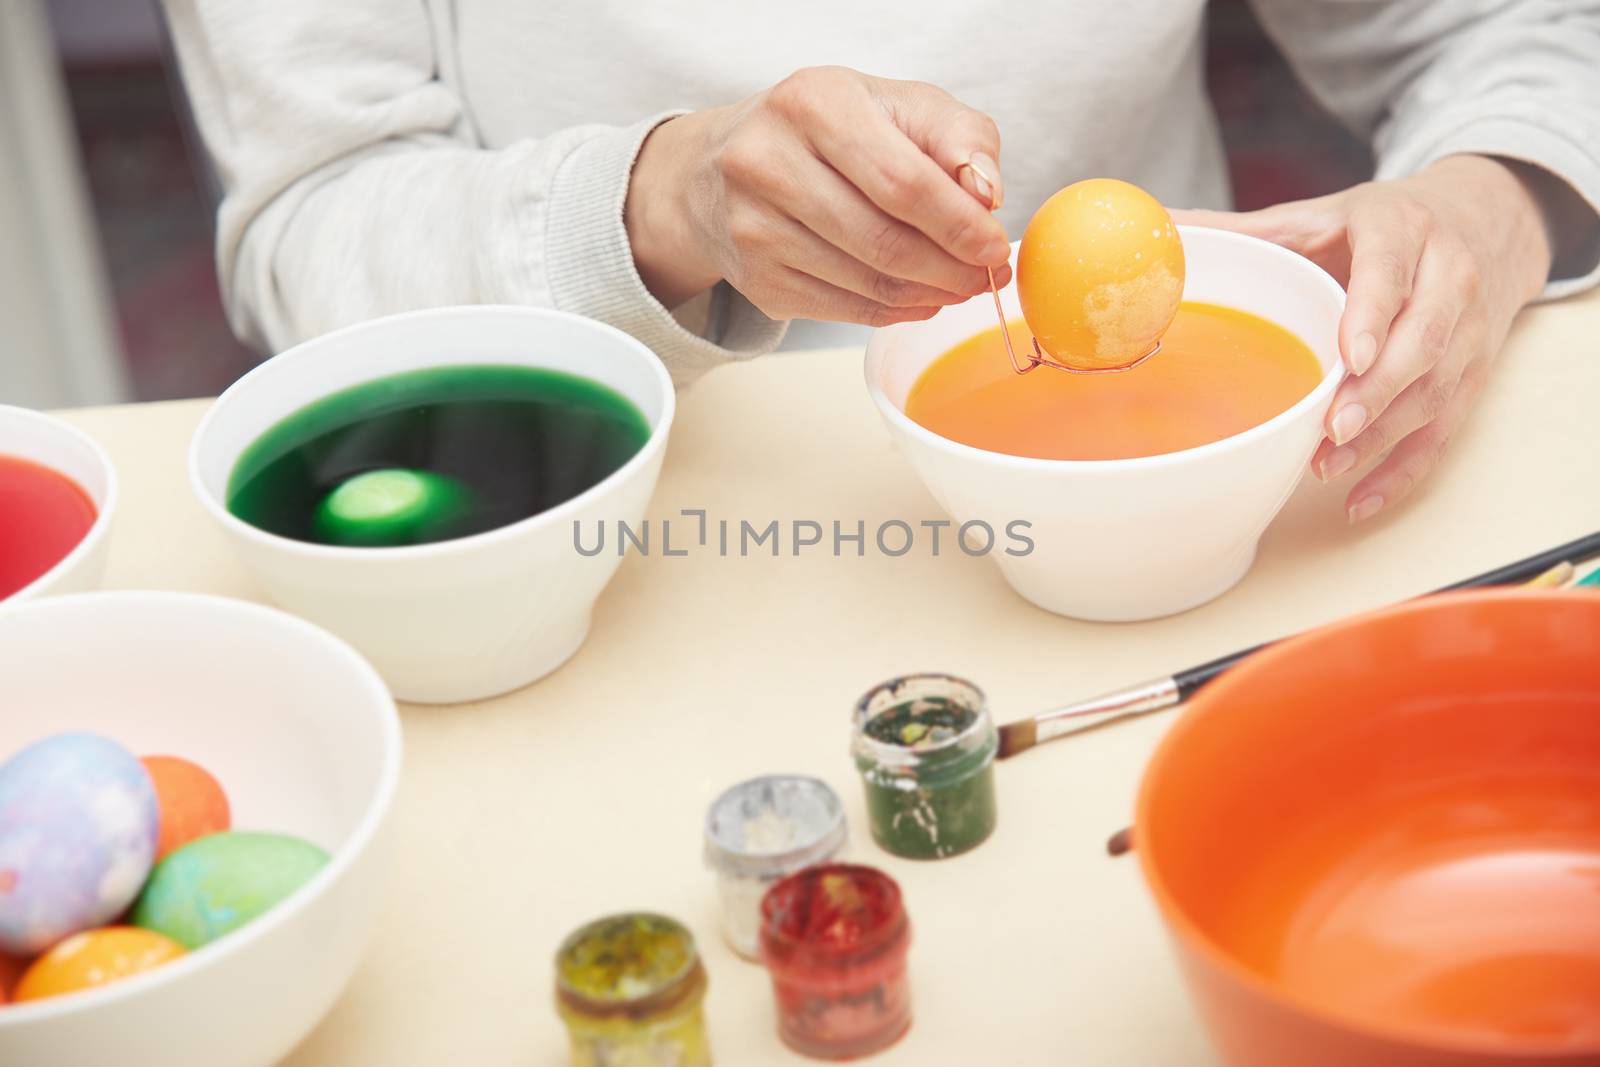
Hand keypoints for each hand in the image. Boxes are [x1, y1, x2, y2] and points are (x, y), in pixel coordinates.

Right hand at [625, 66, 1010, 325]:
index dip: (959, 224)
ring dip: (928, 294)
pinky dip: (893, 311)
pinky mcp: (755, 278)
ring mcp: (753, 227)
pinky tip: (918, 298)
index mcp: (814, 103)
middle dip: (949, 268)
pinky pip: (843, 310)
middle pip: (884, 240)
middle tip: (984, 276)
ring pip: (866, 282)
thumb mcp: (896, 105)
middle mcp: (768, 162)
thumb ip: (957, 136)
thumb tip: (987, 194)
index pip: (903, 181)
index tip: (996, 246)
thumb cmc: (828, 129)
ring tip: (957, 285)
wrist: (724, 165)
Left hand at [1177, 155, 1553, 521]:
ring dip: (1383, 434)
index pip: (1391, 271)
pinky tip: (1360, 499)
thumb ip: (1244, 229)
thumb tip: (1163, 228)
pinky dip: (1403, 470)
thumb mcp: (1317, 215)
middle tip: (1333, 427)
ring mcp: (1467, 330)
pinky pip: (1444, 431)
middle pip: (1422, 341)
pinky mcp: (1472, 375)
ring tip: (1329, 464)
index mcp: (1401, 228)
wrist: (1483, 218)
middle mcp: (1448, 277)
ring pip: (1434, 390)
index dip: (1372, 314)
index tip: (1350, 356)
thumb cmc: (1382, 225)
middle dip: (1378, 390)